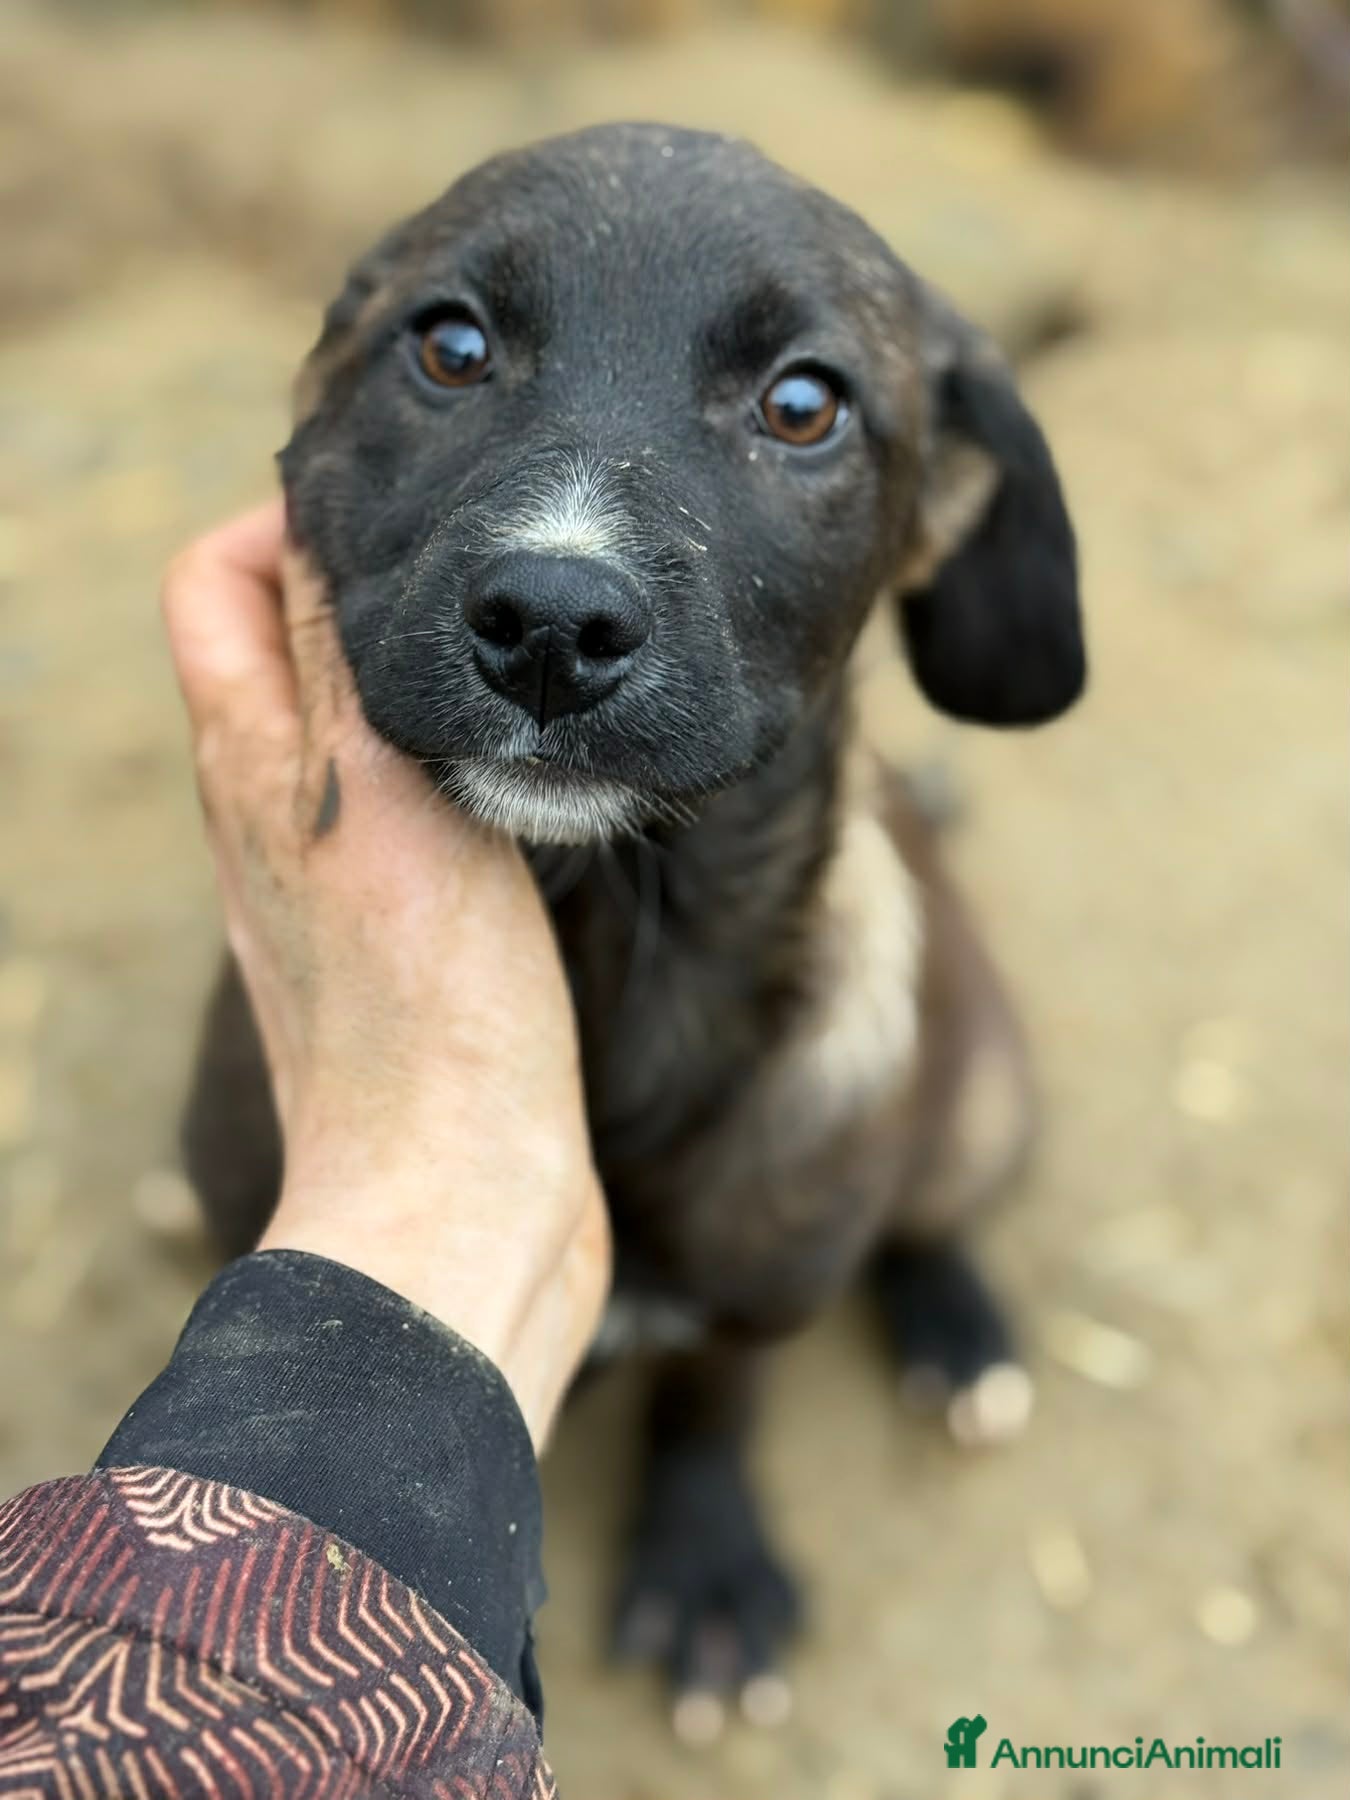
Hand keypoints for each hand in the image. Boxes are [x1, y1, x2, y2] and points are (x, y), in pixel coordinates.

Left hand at [162, 502, 609, 1444]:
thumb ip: (348, 666)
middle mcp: (269, 818)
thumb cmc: (430, 1017)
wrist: (460, 1197)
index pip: (216, 587)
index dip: (281, 521)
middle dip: (356, 585)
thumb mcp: (384, 801)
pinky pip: (407, 812)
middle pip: (276, 648)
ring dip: (409, 675)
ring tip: (504, 659)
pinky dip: (451, 764)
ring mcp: (331, 885)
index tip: (391, 511)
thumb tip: (319, 528)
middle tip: (469, 570)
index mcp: (252, 769)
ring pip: (347, 731)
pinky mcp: (403, 944)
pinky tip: (523, 779)